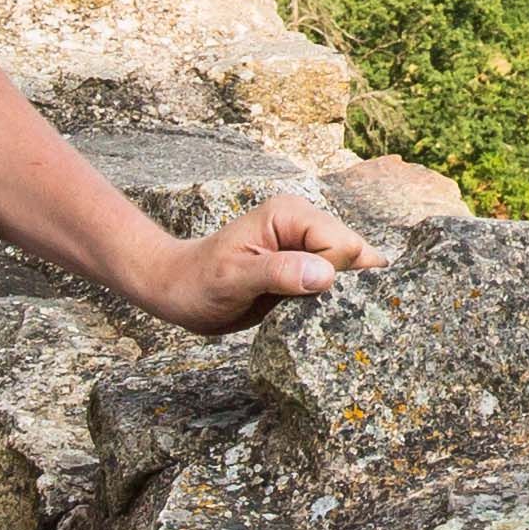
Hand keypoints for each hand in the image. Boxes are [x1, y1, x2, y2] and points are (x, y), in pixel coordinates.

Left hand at [131, 195, 376, 335]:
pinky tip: (315, 314)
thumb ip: (279, 273)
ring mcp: (304, 246)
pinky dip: (330, 299)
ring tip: (311, 313)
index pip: (342, 243)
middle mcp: (302, 224)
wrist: (177, 290)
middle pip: (352, 253)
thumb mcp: (234, 279)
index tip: (306, 298)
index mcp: (289, 215)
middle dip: (344, 284)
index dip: (333, 274)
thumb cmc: (198, 282)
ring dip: (339, 294)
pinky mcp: (302, 267)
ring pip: (348, 268)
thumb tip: (326, 275)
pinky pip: (333, 280)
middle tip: (313, 309)